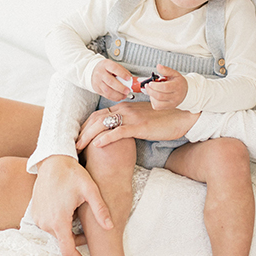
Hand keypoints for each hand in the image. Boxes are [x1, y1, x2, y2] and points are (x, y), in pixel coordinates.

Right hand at [31, 154, 112, 255]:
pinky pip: (50, 226)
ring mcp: (38, 219)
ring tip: (77, 216)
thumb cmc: (73, 174)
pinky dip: (60, 225)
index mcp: (59, 221)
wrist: (52, 160)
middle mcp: (45, 223)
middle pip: (63, 243)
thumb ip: (100, 210)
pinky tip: (68, 211)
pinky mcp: (35, 214)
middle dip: (77, 243)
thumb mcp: (90, 190)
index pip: (68, 252)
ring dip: (68, 233)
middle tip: (87, 233)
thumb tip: (110, 227)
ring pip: (57, 235)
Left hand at [78, 104, 199, 148]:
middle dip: (82, 132)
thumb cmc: (164, 120)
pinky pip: (119, 132)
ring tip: (79, 147)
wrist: (182, 116)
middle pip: (96, 119)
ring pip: (103, 125)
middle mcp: (125, 110)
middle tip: (73, 145)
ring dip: (88, 136)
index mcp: (125, 108)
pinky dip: (106, 138)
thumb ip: (131, 124)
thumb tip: (121, 135)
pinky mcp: (140, 126)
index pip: (99, 115)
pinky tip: (96, 146)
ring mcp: (132, 117)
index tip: (79, 137)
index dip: (86, 126)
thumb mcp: (144, 121)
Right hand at [90, 58, 137, 99]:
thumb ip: (123, 71)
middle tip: (128, 91)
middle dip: (120, 88)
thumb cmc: (107, 69)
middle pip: (110, 81)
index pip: (114, 68)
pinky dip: (114, 98)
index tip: (129, 79)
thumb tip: (132, 80)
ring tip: (124, 95)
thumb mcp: (114, 66)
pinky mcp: (97, 89)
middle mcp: (100, 72)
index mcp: (106, 64)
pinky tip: (119, 97)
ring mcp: (97, 81)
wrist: (93, 71)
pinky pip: (106, 95)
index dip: (122, 74)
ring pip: (107, 90)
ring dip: (118, 95)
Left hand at [144, 64, 187, 110]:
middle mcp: (175, 97)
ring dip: (151, 96)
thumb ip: (166, 70)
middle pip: (160, 96)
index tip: (150, 83)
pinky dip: (153, 101)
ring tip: (151, 90)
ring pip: (158, 103)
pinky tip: (154, 96)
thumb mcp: (174, 74)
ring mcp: (172, 104)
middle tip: (147, 86)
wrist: (186, 92)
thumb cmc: (178, 82)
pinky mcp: (168, 107)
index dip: (155, 86)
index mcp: (177, 87)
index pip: (165, 87)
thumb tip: (158, 66)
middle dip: (150, 91)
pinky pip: (157, 107)